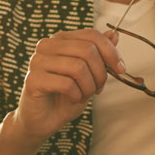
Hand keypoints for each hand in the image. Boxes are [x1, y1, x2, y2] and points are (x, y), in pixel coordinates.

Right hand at [12, 27, 125, 141]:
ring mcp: (37, 61)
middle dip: (100, 73)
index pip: (91, 35)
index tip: (120, 68)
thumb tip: (114, 34)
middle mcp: (46, 45)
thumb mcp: (88, 74)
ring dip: (88, 87)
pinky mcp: (33, 79)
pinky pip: (66, 84)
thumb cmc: (65, 96)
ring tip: (84, 95)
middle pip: (87, 50)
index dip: (110, 51)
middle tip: (99, 89)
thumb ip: (99, 54)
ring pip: (78, 67)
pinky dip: (76, 96)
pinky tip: (73, 100)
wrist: (43, 120)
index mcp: (60, 39)